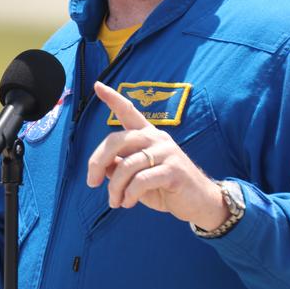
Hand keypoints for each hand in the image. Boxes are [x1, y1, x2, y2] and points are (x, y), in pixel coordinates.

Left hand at [86, 81, 226, 229]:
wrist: (199, 202)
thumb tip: (102, 168)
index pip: (129, 111)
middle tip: (91, 183)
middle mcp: (156, 138)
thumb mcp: (137, 177)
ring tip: (116, 202)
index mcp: (147, 135)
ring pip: (126, 165)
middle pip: (116, 140)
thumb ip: (120, 167)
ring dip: (115, 188)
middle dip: (97, 161)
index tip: (97, 86)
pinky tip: (128, 202)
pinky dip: (129, 194)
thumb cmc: (164, 188)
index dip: (113, 98)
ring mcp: (166, 152)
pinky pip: (141, 180)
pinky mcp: (173, 170)